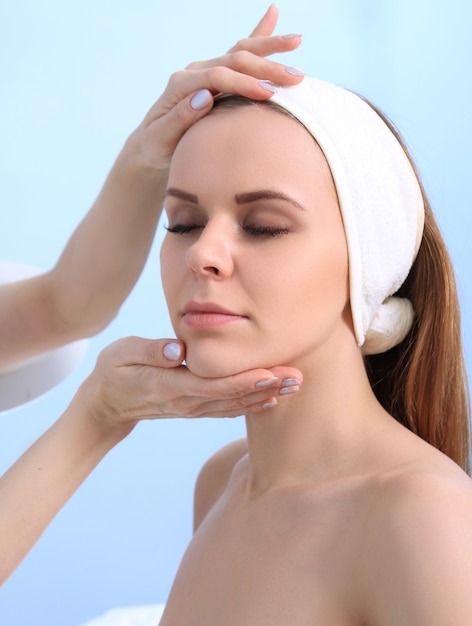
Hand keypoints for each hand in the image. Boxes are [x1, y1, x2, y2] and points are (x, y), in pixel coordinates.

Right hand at [78, 336, 302, 429]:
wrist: (107, 405)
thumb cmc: (115, 371)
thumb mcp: (121, 354)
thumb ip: (150, 351)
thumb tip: (178, 351)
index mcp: (169, 386)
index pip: (213, 385)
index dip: (243, 381)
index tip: (271, 373)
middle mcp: (186, 402)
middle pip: (232, 397)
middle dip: (266, 388)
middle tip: (298, 378)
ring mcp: (192, 409)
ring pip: (234, 406)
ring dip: (266, 397)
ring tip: (295, 387)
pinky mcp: (195, 409)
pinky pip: (228, 410)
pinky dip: (251, 406)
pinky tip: (272, 399)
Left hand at [130, 5, 302, 169]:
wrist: (152, 142)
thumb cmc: (158, 145)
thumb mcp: (162, 137)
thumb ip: (180, 117)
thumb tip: (204, 96)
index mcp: (182, 83)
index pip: (218, 77)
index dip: (243, 84)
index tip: (268, 95)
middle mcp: (196, 71)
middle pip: (234, 60)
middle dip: (266, 66)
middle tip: (296, 76)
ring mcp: (207, 70)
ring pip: (241, 51)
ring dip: (270, 47)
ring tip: (297, 40)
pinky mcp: (216, 75)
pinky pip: (239, 50)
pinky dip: (258, 33)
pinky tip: (273, 13)